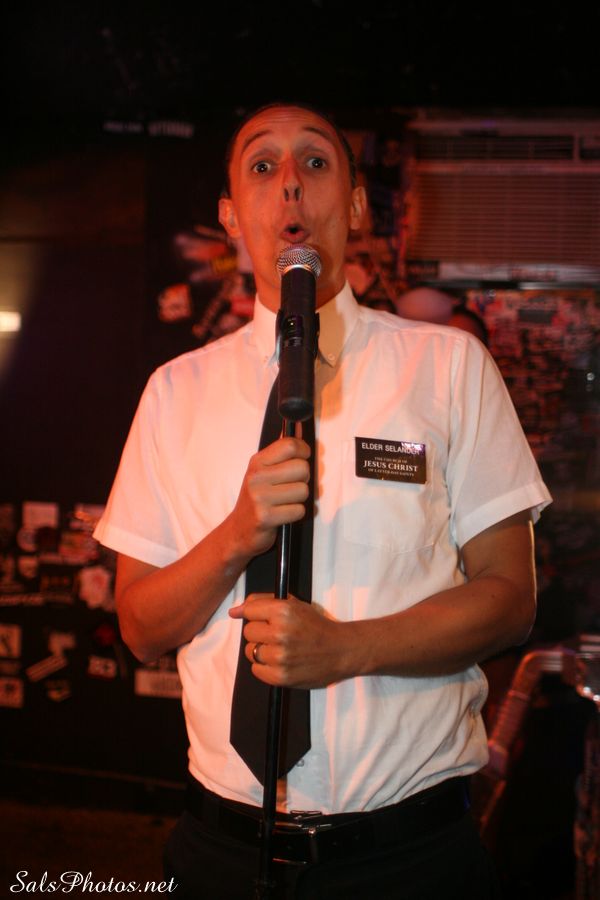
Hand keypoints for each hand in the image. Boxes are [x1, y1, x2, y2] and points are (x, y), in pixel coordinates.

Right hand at [228, 436, 310, 560]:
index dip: (304, 451)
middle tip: (292, 486)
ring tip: (285, 502)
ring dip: (299, 499)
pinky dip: (296, 514)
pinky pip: (299, 510)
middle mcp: (257, 477)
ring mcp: (260, 497)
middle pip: (302, 468)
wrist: (237, 531)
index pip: (290, 445)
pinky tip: (283, 514)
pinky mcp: (265, 517)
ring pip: (303, 491)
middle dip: (303, 479)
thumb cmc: (256, 499)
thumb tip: (298, 427)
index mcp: (257, 462)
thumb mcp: (262, 471)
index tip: (303, 458)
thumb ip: (281, 451)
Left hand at [229, 593, 348, 688]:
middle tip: (278, 635)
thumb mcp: (294, 605)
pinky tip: (280, 661)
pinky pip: (256, 670)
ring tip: (280, 649)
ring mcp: (280, 657)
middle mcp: (280, 633)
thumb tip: (234, 611)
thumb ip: (262, 602)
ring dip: (262, 650)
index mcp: (284, 611)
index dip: (256, 616)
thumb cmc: (316, 625)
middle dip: (260, 633)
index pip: (249, 612)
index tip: (264, 620)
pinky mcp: (280, 676)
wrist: (340, 651)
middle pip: (248, 632)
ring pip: (250, 651)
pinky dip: (265, 667)